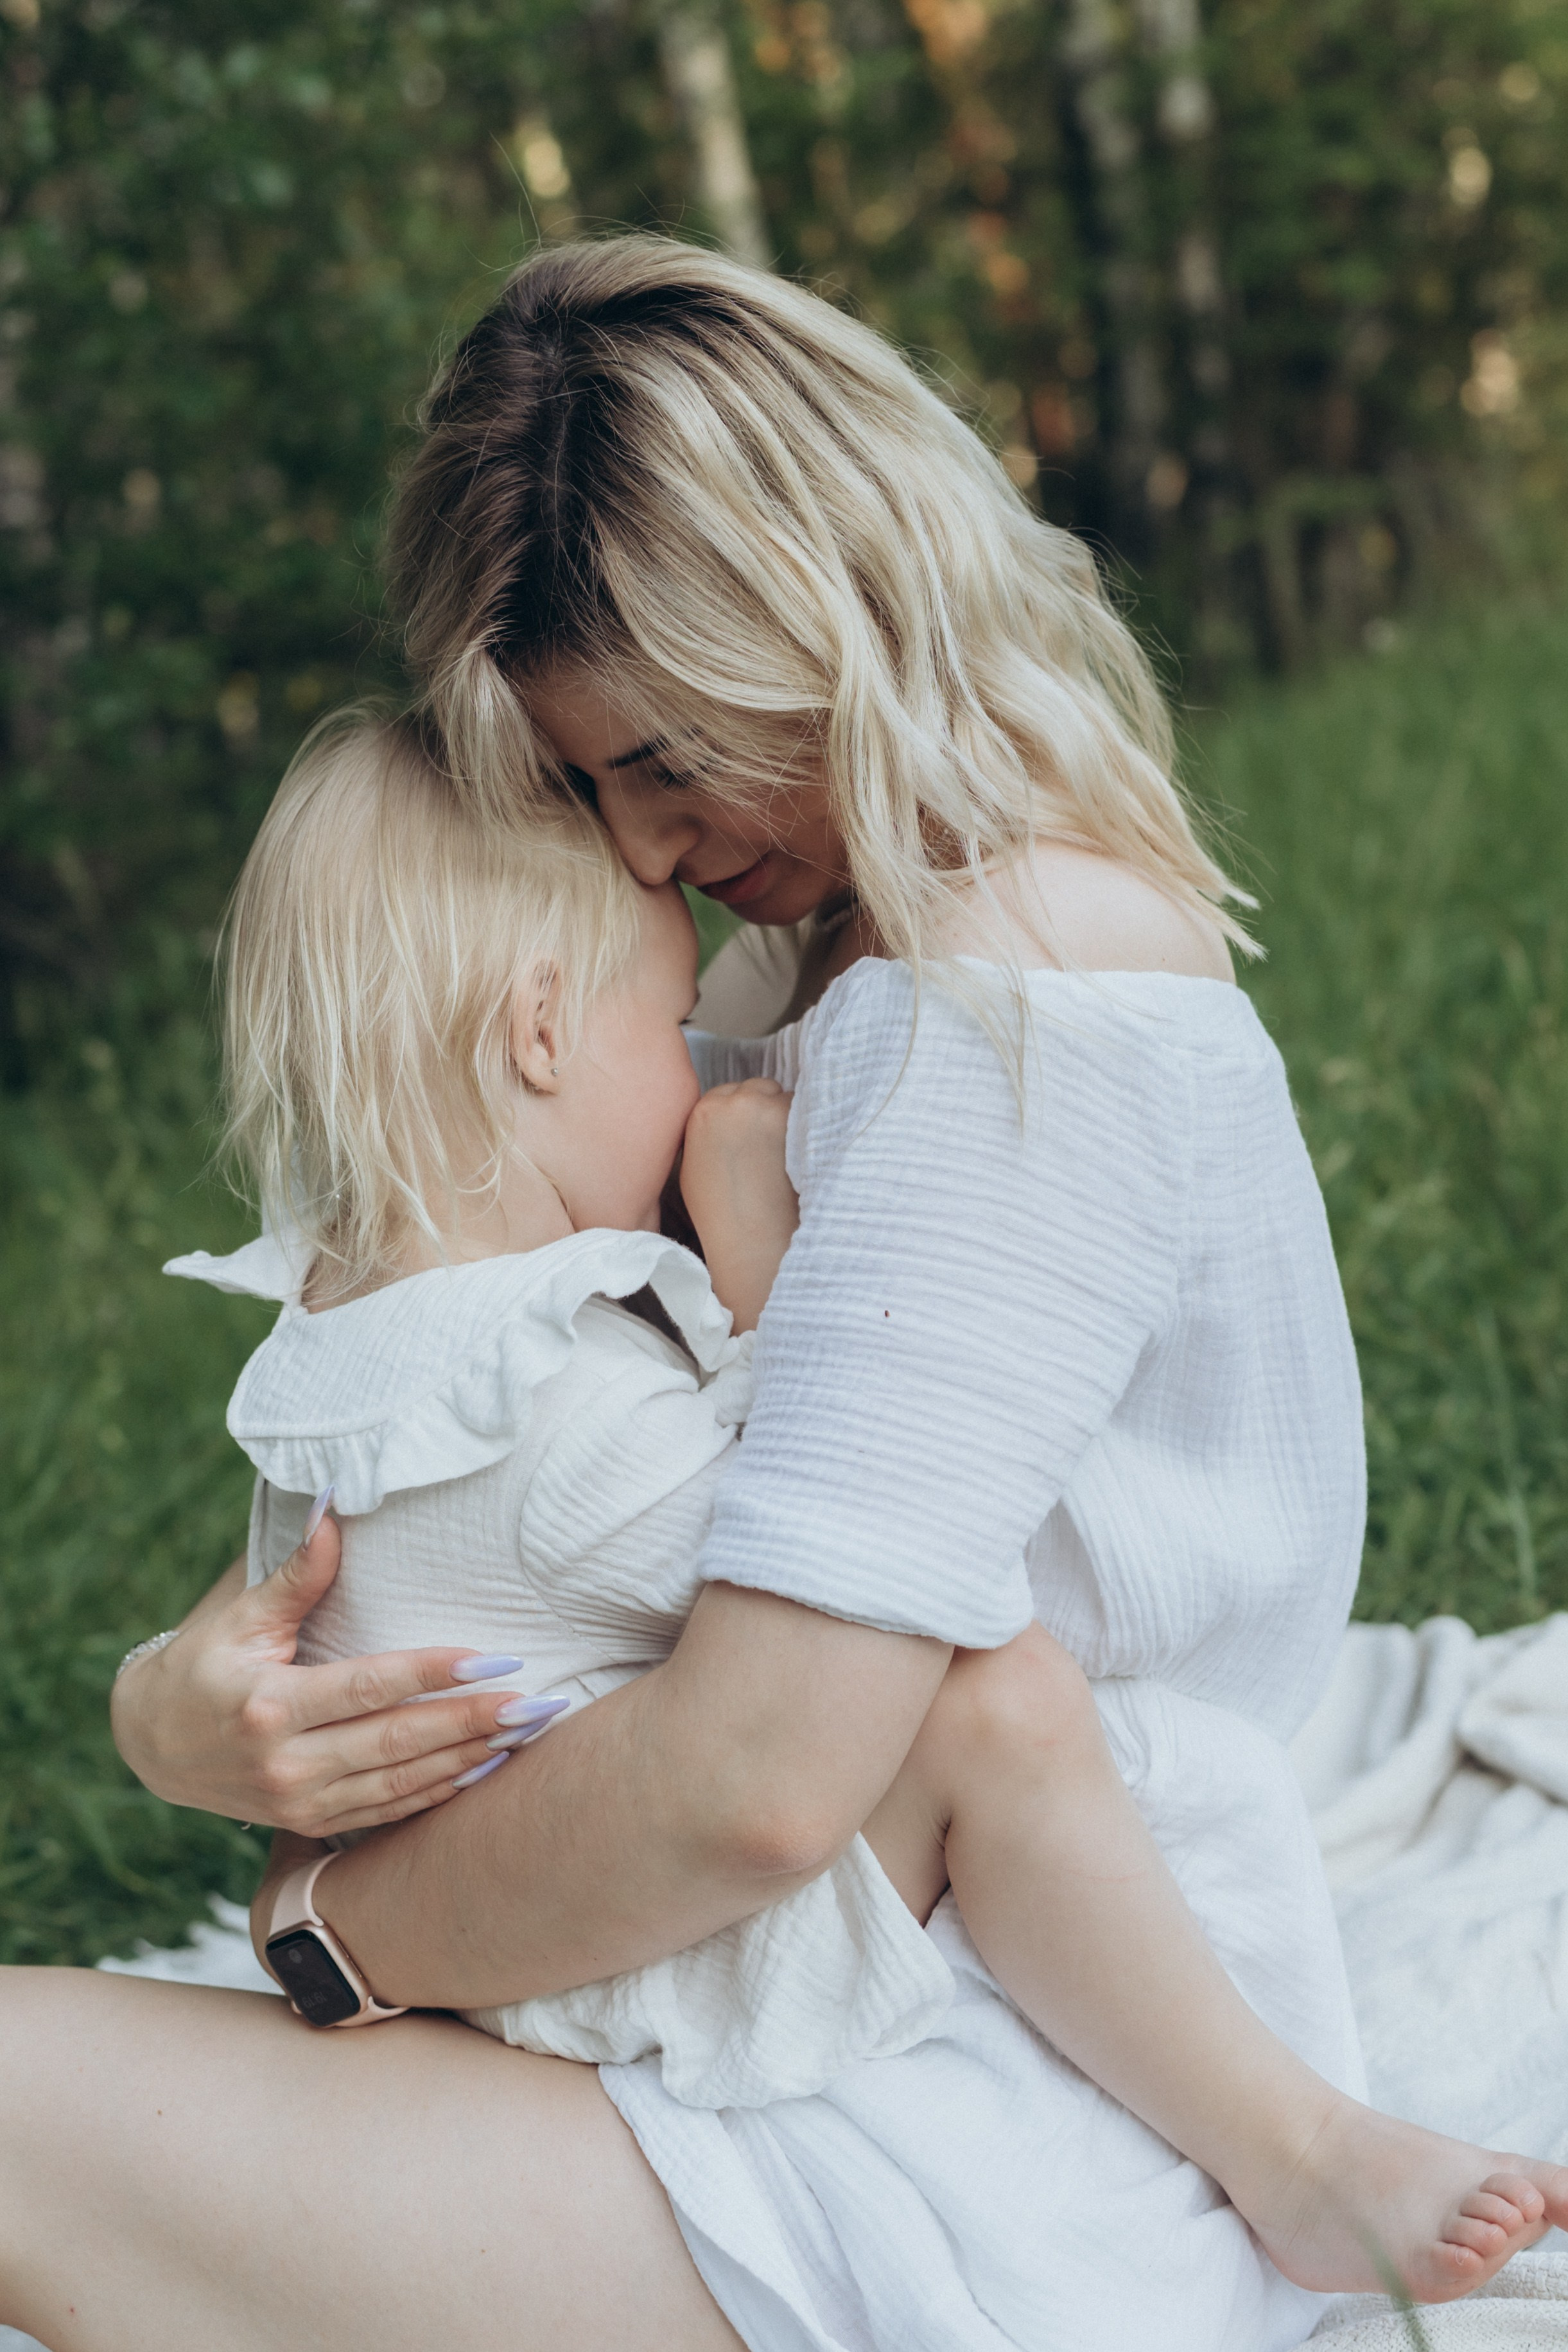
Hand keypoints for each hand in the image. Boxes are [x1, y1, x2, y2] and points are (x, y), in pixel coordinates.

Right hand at [110, 1515, 547, 1837]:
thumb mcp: (242, 1616)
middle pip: (398, 1742)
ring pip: (402, 1784)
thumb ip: (298, 1571)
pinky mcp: (309, 1824)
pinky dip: (440, 1794)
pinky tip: (486, 1769)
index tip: (496, 1657)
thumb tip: (335, 1501)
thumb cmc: (204, 1665)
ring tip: (528, 1733)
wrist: (151, 1744)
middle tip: (538, 1702)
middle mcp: (286, 1764)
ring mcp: (299, 1803)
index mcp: (270, 1706)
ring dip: (470, 1759)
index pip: (370, 1687)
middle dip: (473, 1721)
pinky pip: (387, 1812)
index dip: (436, 1673)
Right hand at [679, 1076, 797, 1331]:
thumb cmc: (722, 1213)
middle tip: (772, 1143)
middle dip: (765, 1108)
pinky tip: (803, 1155)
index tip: (750, 1133)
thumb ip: (709, 1130)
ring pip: (786, 1097)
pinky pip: (810, 1110)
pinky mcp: (800, 1119)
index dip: (741, 1112)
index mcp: (703, 1112)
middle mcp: (735, 1102)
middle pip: (758, 1088)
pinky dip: (810, 1127)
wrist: (753, 1240)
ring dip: (789, 1116)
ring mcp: (769, 1108)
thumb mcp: (695, 1165)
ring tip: (788, 1153)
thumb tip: (727, 1114)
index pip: (727, 1091)